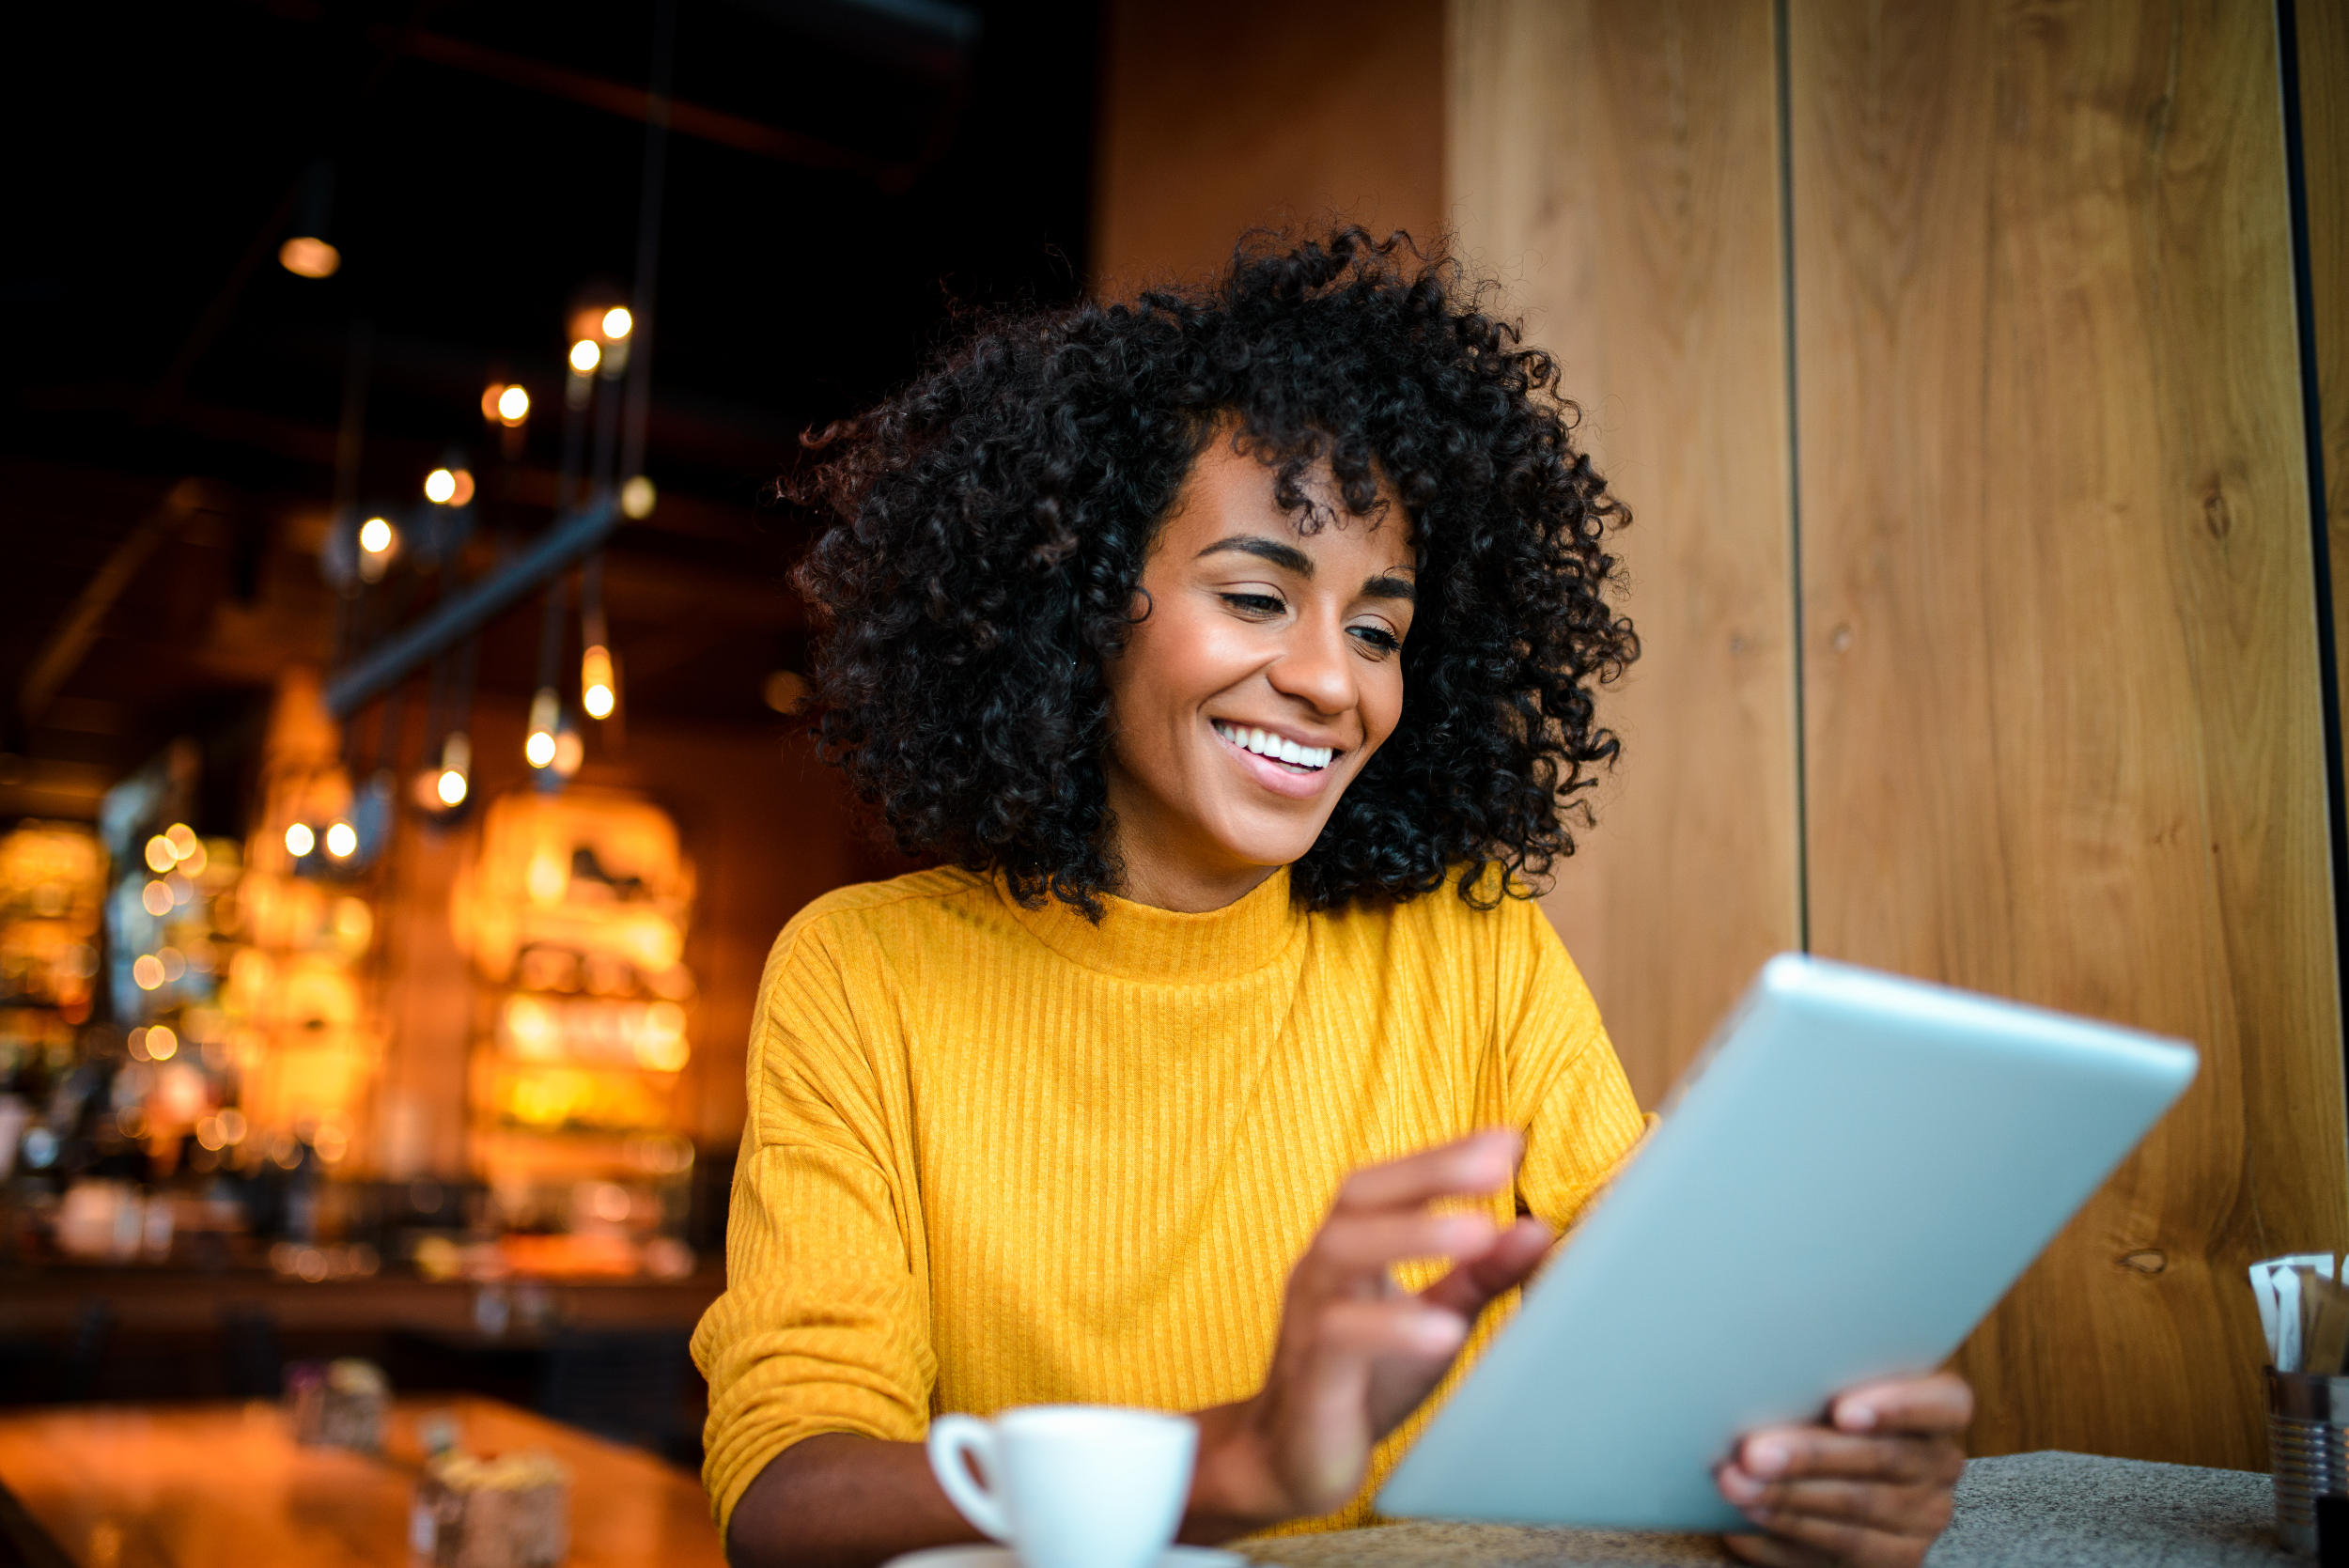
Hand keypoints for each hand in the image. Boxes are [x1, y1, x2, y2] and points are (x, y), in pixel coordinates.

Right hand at [1185, 1130, 1551, 1535]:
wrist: (1290, 1460)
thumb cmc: (1365, 1378)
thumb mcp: (1435, 1317)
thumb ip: (1480, 1275)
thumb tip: (1537, 1228)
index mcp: (1350, 1248)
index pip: (1389, 1183)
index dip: (1443, 1156)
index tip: (1508, 1139)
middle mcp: (1322, 1271)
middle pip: (1359, 1198)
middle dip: (1428, 1173)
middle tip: (1497, 1167)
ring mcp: (1309, 1319)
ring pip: (1342, 1253)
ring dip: (1412, 1235)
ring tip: (1478, 1232)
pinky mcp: (1312, 1377)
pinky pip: (1340, 1337)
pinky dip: (1393, 1326)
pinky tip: (1444, 1330)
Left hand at [1716, 1372, 1971, 1567]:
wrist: (1826, 1485)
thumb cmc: (1820, 1414)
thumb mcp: (1827, 1391)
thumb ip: (1813, 1383)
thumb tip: (1753, 1380)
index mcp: (1937, 1410)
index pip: (1945, 1403)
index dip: (1899, 1406)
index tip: (1842, 1411)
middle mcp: (1938, 1464)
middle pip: (1884, 1458)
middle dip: (1811, 1456)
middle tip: (1754, 1453)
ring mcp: (1923, 1516)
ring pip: (1857, 1508)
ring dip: (1789, 1497)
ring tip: (1738, 1485)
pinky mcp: (1899, 1559)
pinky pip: (1841, 1549)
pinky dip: (1785, 1536)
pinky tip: (1745, 1525)